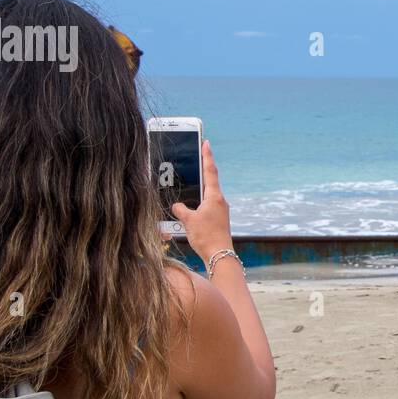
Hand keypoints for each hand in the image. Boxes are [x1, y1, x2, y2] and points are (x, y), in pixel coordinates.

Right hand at [171, 139, 233, 263]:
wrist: (220, 256)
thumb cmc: (206, 237)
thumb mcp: (189, 221)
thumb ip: (181, 210)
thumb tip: (177, 206)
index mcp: (214, 197)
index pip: (210, 171)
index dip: (207, 156)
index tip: (206, 142)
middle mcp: (220, 201)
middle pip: (210, 181)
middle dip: (202, 170)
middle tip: (196, 157)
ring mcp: (220, 211)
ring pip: (207, 195)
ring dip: (199, 189)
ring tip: (190, 183)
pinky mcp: (218, 220)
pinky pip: (206, 207)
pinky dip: (198, 203)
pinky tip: (190, 208)